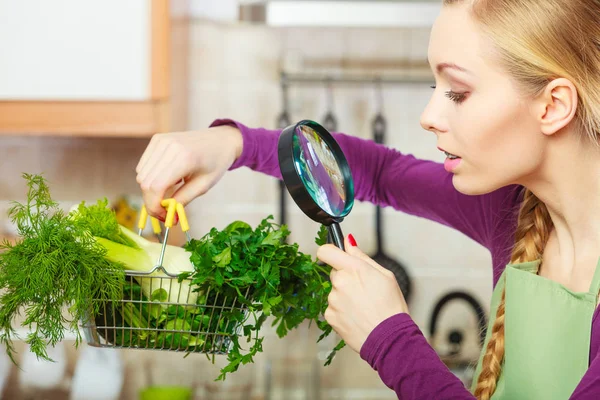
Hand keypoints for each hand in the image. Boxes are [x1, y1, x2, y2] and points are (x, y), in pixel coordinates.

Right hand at [136, 125, 242, 219]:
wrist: (220, 140)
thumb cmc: (216, 163)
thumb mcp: (203, 186)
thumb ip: (183, 200)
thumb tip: (167, 216)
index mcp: (184, 158)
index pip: (156, 186)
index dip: (154, 206)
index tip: (163, 217)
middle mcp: (169, 146)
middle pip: (145, 182)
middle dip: (151, 202)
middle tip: (165, 212)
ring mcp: (161, 141)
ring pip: (141, 175)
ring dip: (150, 190)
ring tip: (169, 193)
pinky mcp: (157, 139)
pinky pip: (143, 166)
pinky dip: (150, 178)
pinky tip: (167, 178)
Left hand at [317, 234, 408, 352]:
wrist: (389, 339)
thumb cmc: (391, 307)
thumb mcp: (384, 275)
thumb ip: (362, 257)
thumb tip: (349, 242)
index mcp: (353, 269)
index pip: (326, 251)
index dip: (330, 252)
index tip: (336, 256)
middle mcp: (340, 282)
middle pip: (334, 273)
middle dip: (345, 278)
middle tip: (363, 290)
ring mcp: (333, 300)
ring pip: (335, 292)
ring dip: (344, 296)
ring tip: (363, 307)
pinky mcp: (330, 316)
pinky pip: (333, 308)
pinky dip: (342, 311)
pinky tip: (357, 316)